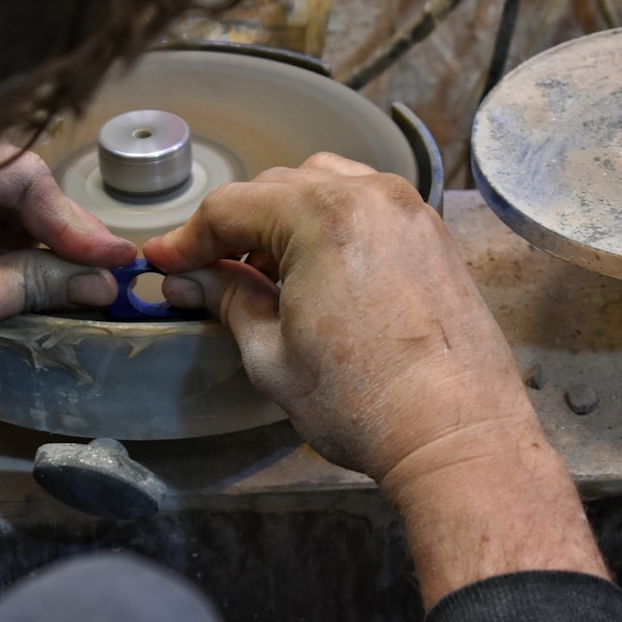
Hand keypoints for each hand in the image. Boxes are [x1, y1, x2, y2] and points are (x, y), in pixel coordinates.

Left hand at [0, 140, 136, 367]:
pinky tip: (6, 264)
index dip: (72, 222)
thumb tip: (98, 283)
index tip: (115, 262)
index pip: (20, 173)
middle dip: (50, 226)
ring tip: (50, 276)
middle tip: (93, 273)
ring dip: (23, 227)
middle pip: (5, 172)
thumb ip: (28, 285)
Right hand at [144, 153, 608, 605]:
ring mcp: (408, 210)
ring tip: (266, 273)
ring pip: (323, 185)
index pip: (231, 207)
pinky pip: (366, 204)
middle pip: (275, 188)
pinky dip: (330, 222)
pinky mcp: (432, 234)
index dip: (187, 237)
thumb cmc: (363, 404)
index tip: (162, 263)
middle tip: (206, 274)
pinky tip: (317, 271)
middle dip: (235, 228)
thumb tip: (188, 281)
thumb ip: (227, 301)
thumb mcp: (271, 355)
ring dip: (283, 217)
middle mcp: (369, 194)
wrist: (459, 437)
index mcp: (322, 215)